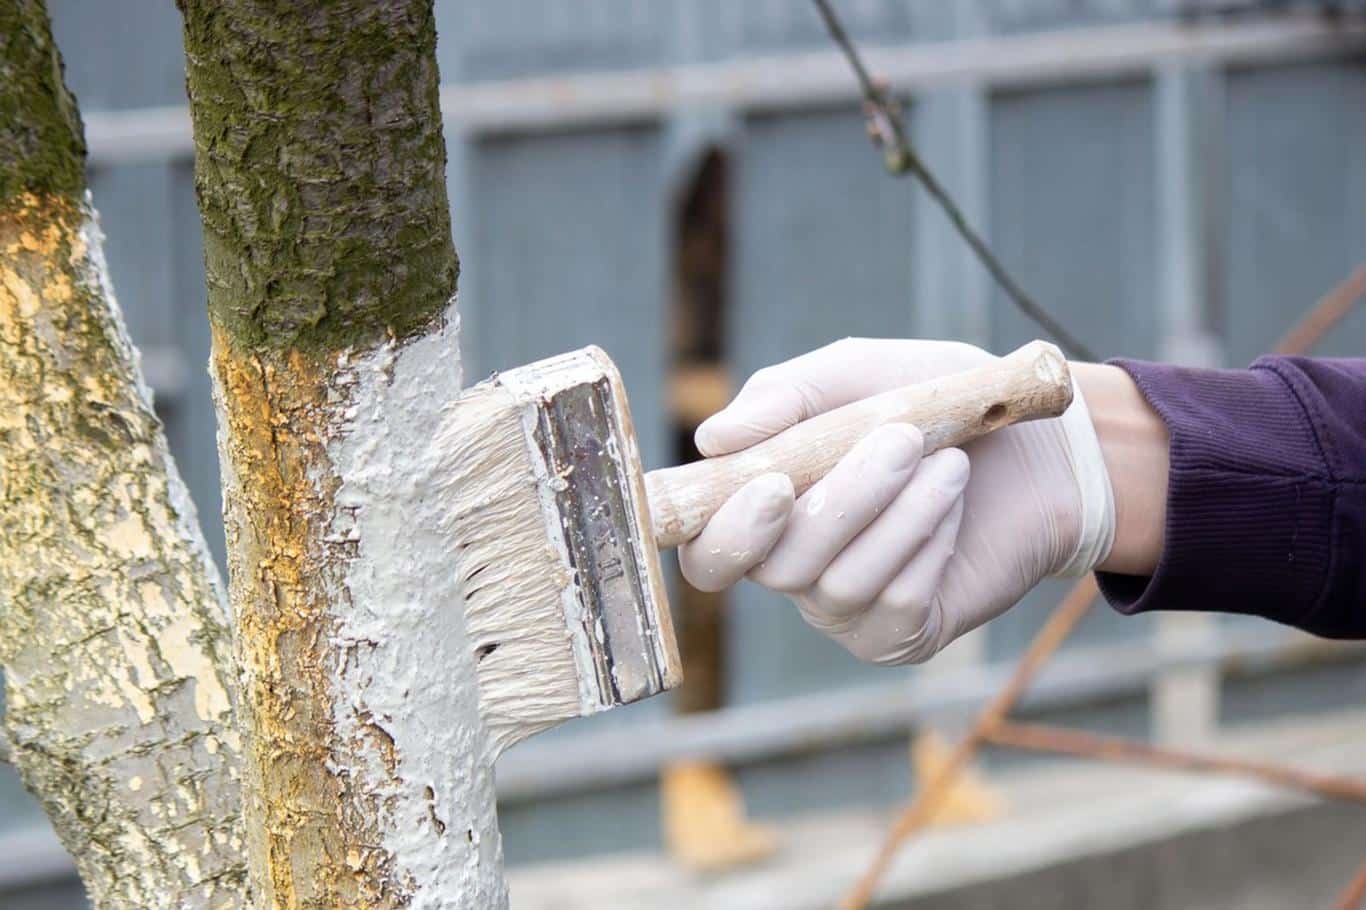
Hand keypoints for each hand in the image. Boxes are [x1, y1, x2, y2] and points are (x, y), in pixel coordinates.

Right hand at [677, 338, 1114, 664]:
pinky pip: (898, 601)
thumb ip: (786, 398)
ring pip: (840, 582)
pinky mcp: (901, 633)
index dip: (722, 531)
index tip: (770, 485)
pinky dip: (929, 542)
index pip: (707, 550)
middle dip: (839, 502)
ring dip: (899, 513)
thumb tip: (711, 439)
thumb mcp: (858, 375)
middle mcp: (792, 568)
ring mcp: (844, 609)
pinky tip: (955, 500)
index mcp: (763, 509)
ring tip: (949, 458)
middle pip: (774, 567)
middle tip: (899, 438)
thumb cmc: (934, 403)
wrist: (1040, 447)